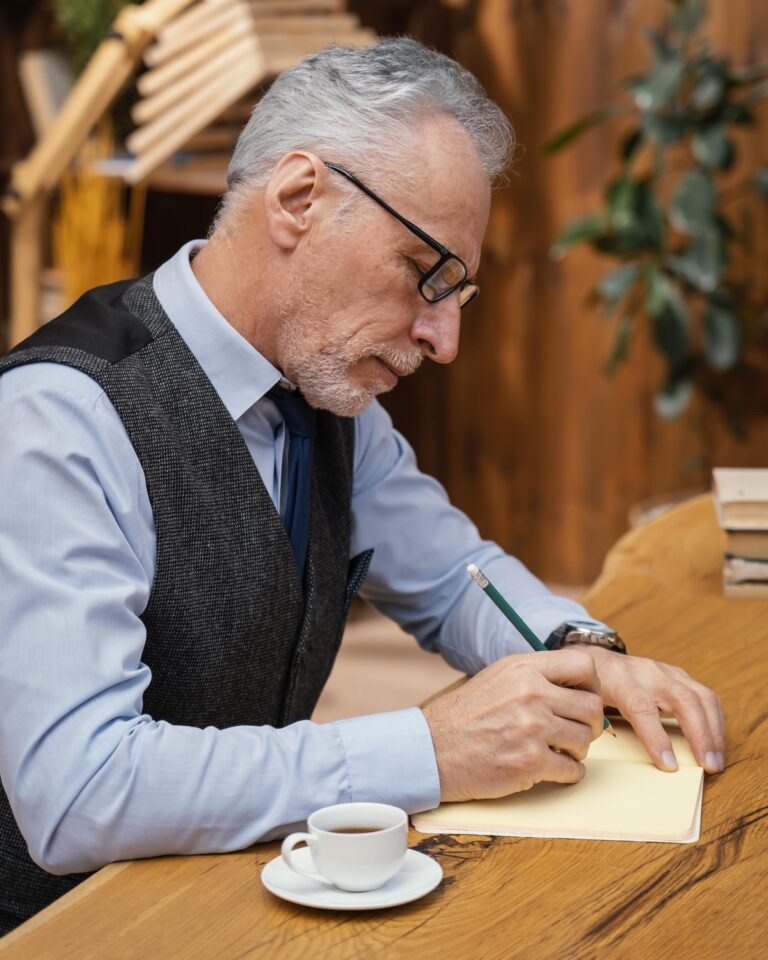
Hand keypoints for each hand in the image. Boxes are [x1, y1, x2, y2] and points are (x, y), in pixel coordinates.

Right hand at [422, 649, 604, 801]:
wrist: (432, 750)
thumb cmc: (464, 716)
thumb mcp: (498, 678)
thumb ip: (536, 676)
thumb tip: (577, 685)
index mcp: (524, 668)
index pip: (585, 666)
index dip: (592, 685)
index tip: (583, 699)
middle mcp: (531, 693)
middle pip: (592, 707)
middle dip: (589, 724)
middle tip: (574, 732)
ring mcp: (532, 727)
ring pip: (586, 740)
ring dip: (577, 750)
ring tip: (557, 750)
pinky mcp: (530, 761)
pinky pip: (573, 770)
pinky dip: (567, 773)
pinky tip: (550, 768)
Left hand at [579, 646, 724, 773]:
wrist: (596, 657)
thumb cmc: (590, 685)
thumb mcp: (585, 702)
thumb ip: (595, 723)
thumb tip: (608, 756)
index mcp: (620, 680)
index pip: (642, 707)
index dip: (656, 737)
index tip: (669, 766)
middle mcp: (648, 673)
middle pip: (683, 700)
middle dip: (700, 735)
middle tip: (708, 767)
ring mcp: (667, 672)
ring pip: (701, 696)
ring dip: (714, 730)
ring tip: (716, 760)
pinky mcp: (679, 676)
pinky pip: (705, 696)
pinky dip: (715, 721)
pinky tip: (716, 742)